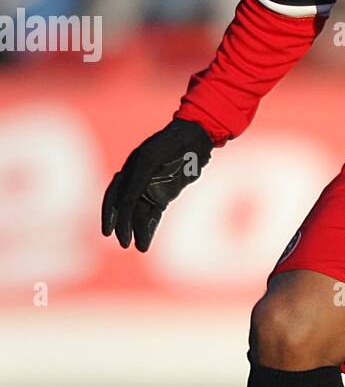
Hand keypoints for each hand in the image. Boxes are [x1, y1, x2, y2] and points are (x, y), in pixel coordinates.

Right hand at [102, 118, 212, 251]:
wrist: (194, 139)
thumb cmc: (169, 145)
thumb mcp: (149, 160)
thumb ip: (136, 181)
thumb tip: (123, 204)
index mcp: (129, 171)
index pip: (114, 197)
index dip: (109, 215)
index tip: (108, 232)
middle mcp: (136, 182)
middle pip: (125, 209)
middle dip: (122, 227)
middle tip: (124, 244)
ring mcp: (151, 189)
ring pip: (140, 215)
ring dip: (139, 231)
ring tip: (140, 248)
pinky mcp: (164, 195)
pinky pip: (153, 215)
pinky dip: (150, 228)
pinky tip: (146, 241)